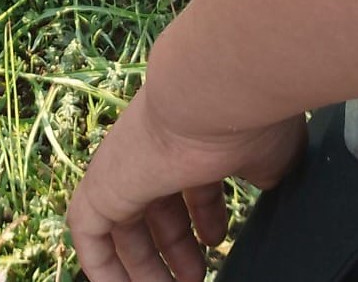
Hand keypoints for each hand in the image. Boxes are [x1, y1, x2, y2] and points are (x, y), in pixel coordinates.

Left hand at [67, 87, 306, 281]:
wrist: (212, 93)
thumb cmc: (248, 119)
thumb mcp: (268, 156)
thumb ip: (263, 172)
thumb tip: (268, 182)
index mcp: (191, 138)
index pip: (189, 179)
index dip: (204, 213)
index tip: (216, 241)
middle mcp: (154, 147)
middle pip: (155, 202)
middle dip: (174, 244)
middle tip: (193, 277)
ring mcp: (126, 164)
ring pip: (122, 220)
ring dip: (144, 264)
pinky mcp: (102, 185)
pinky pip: (90, 232)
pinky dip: (102, 264)